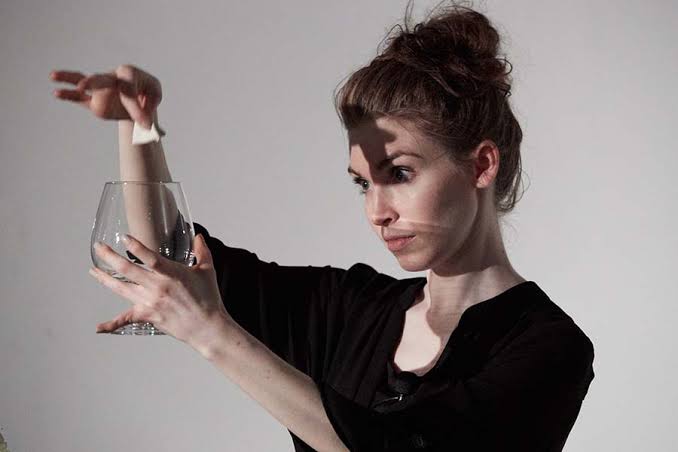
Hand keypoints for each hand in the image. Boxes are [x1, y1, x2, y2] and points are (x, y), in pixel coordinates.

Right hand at [50, 64, 161, 128]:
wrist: (141, 99)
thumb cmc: (149, 93)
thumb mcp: (154, 97)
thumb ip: (150, 111)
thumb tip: (147, 127)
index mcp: (129, 74)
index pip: (129, 90)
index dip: (137, 108)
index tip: (146, 124)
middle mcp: (112, 78)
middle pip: (102, 79)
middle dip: (92, 82)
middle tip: (83, 86)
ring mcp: (101, 89)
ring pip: (83, 82)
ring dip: (68, 79)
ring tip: (53, 75)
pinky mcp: (94, 101)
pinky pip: (79, 98)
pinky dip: (68, 96)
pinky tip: (56, 93)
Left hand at [89, 233, 231, 351]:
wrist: (206, 326)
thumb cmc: (208, 299)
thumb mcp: (207, 271)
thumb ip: (202, 251)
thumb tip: (199, 236)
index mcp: (171, 273)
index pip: (149, 256)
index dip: (135, 246)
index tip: (123, 237)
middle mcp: (157, 286)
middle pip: (127, 269)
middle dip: (109, 257)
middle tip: (99, 248)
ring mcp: (150, 302)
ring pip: (121, 288)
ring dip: (104, 279)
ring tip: (93, 271)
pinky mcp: (148, 316)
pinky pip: (126, 319)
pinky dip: (111, 324)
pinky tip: (99, 327)